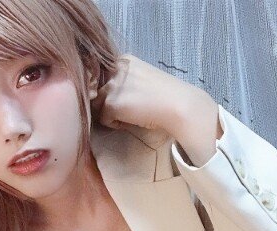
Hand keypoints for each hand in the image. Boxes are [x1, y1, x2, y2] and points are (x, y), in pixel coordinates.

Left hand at [91, 54, 205, 137]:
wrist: (179, 105)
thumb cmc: (166, 95)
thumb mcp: (142, 78)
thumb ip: (124, 81)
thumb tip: (106, 95)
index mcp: (124, 60)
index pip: (102, 75)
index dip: (109, 90)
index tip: (124, 98)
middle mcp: (115, 70)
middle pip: (97, 90)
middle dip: (108, 102)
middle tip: (127, 109)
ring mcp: (111, 86)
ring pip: (98, 105)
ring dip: (110, 113)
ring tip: (129, 115)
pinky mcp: (111, 104)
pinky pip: (103, 119)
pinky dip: (114, 124)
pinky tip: (131, 121)